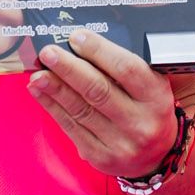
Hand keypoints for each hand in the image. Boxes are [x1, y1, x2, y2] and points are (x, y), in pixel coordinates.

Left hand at [28, 28, 178, 177]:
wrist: (156, 156)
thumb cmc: (148, 110)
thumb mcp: (150, 86)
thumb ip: (124, 68)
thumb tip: (83, 45)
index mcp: (156, 97)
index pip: (126, 69)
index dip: (99, 51)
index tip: (76, 37)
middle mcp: (140, 122)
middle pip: (98, 90)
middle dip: (69, 69)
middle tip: (49, 53)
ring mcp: (120, 143)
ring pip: (80, 110)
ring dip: (55, 88)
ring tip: (38, 73)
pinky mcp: (100, 157)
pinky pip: (71, 128)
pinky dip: (52, 107)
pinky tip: (40, 92)